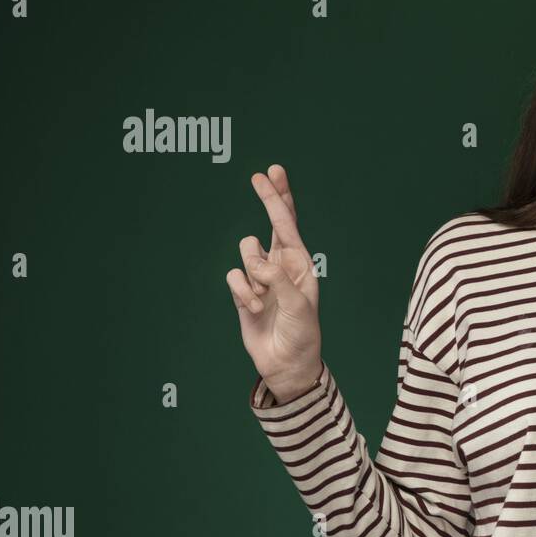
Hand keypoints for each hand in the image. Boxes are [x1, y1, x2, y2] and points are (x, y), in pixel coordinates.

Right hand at [225, 164, 322, 400]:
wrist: (287, 364)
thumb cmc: (301, 334)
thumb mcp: (299, 306)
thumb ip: (278, 280)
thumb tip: (256, 261)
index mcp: (300, 264)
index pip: (289, 224)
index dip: (280, 198)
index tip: (273, 172)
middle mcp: (281, 265)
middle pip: (271, 224)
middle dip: (268, 199)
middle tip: (259, 176)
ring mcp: (260, 278)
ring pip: (246, 253)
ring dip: (254, 276)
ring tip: (266, 300)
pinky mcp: (243, 292)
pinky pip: (233, 278)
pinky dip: (243, 294)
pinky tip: (256, 310)